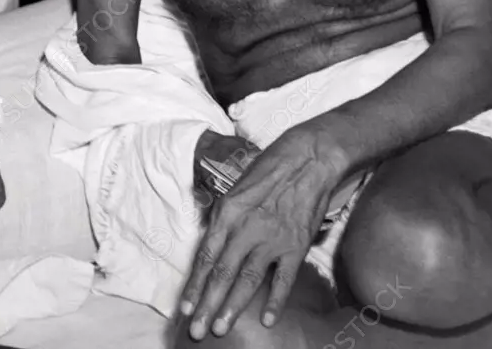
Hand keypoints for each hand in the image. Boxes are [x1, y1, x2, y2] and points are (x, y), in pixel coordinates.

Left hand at [180, 127, 343, 340]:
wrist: (307, 160)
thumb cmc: (269, 171)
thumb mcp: (235, 189)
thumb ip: (223, 219)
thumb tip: (211, 246)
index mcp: (227, 213)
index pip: (206, 256)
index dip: (194, 284)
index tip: (184, 308)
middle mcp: (245, 228)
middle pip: (221, 273)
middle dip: (207, 305)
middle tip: (196, 331)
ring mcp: (271, 238)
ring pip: (247, 280)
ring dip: (232, 307)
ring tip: (219, 329)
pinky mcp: (296, 245)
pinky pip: (283, 279)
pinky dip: (275, 301)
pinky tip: (267, 321)